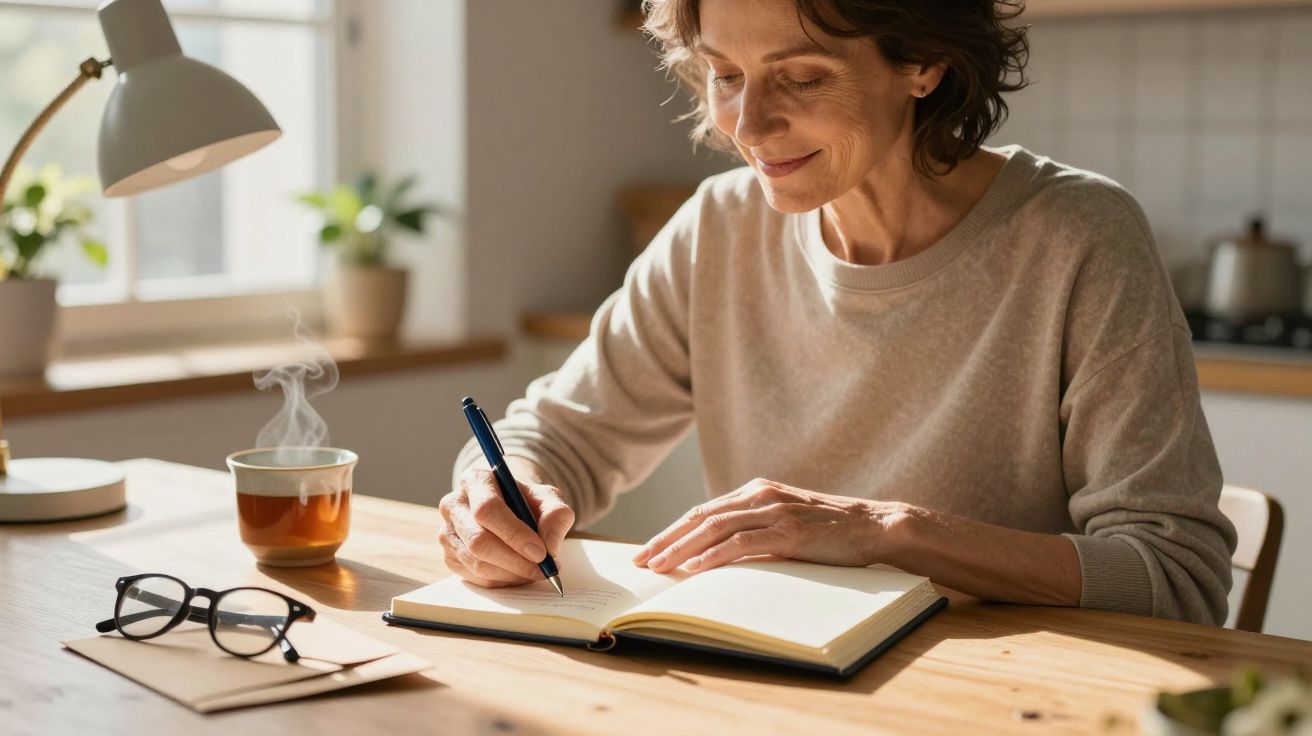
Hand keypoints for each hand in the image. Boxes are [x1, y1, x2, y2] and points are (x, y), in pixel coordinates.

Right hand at [438, 467, 574, 587]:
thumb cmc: (527, 502)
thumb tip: (549, 545)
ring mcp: (447, 532)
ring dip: (511, 574)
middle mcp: (454, 504)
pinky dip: (502, 581)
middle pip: (477, 540)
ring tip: (535, 571)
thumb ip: (556, 515)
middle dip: (514, 560)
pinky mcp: (449, 556)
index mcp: (476, 480)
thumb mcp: (548, 499)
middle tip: (542, 569)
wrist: (510, 510)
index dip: (514, 534)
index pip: (487, 509)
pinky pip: (474, 578)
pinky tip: (518, 573)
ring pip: (476, 563)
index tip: (540, 552)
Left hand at [632, 478, 906, 573]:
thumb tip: (717, 557)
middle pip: (699, 517)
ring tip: (658, 566)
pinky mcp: (788, 531)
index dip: (671, 531)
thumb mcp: (785, 525)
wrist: (873, 526)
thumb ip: (754, 532)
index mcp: (755, 491)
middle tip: (640, 560)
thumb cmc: (830, 533)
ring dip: (681, 549)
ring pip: (714, 528)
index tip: (647, 550)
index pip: (702, 511)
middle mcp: (759, 495)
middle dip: (665, 539)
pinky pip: (741, 543)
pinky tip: (695, 569)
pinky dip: (714, 555)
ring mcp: (773, 511)